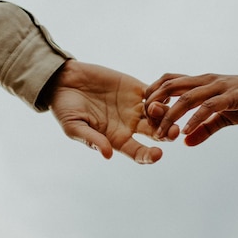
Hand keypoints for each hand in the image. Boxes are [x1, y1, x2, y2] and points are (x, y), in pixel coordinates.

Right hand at [47, 60, 178, 163]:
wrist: (64, 81)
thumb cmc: (65, 109)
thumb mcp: (74, 127)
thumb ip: (91, 139)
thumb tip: (107, 155)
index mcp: (116, 139)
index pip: (138, 152)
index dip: (149, 156)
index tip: (158, 155)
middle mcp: (130, 125)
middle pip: (156, 134)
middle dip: (167, 134)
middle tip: (174, 132)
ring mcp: (135, 107)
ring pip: (159, 113)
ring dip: (164, 112)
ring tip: (155, 108)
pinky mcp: (136, 89)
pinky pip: (156, 92)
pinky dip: (162, 94)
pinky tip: (161, 93)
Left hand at [145, 70, 237, 145]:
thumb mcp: (224, 116)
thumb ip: (205, 128)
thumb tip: (186, 142)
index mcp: (202, 83)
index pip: (170, 81)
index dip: (154, 94)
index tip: (144, 113)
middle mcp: (206, 81)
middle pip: (171, 86)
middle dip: (155, 104)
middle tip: (145, 124)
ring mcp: (218, 87)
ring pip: (186, 97)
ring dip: (171, 116)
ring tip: (162, 134)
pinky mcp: (232, 96)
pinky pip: (208, 106)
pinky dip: (195, 119)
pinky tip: (186, 131)